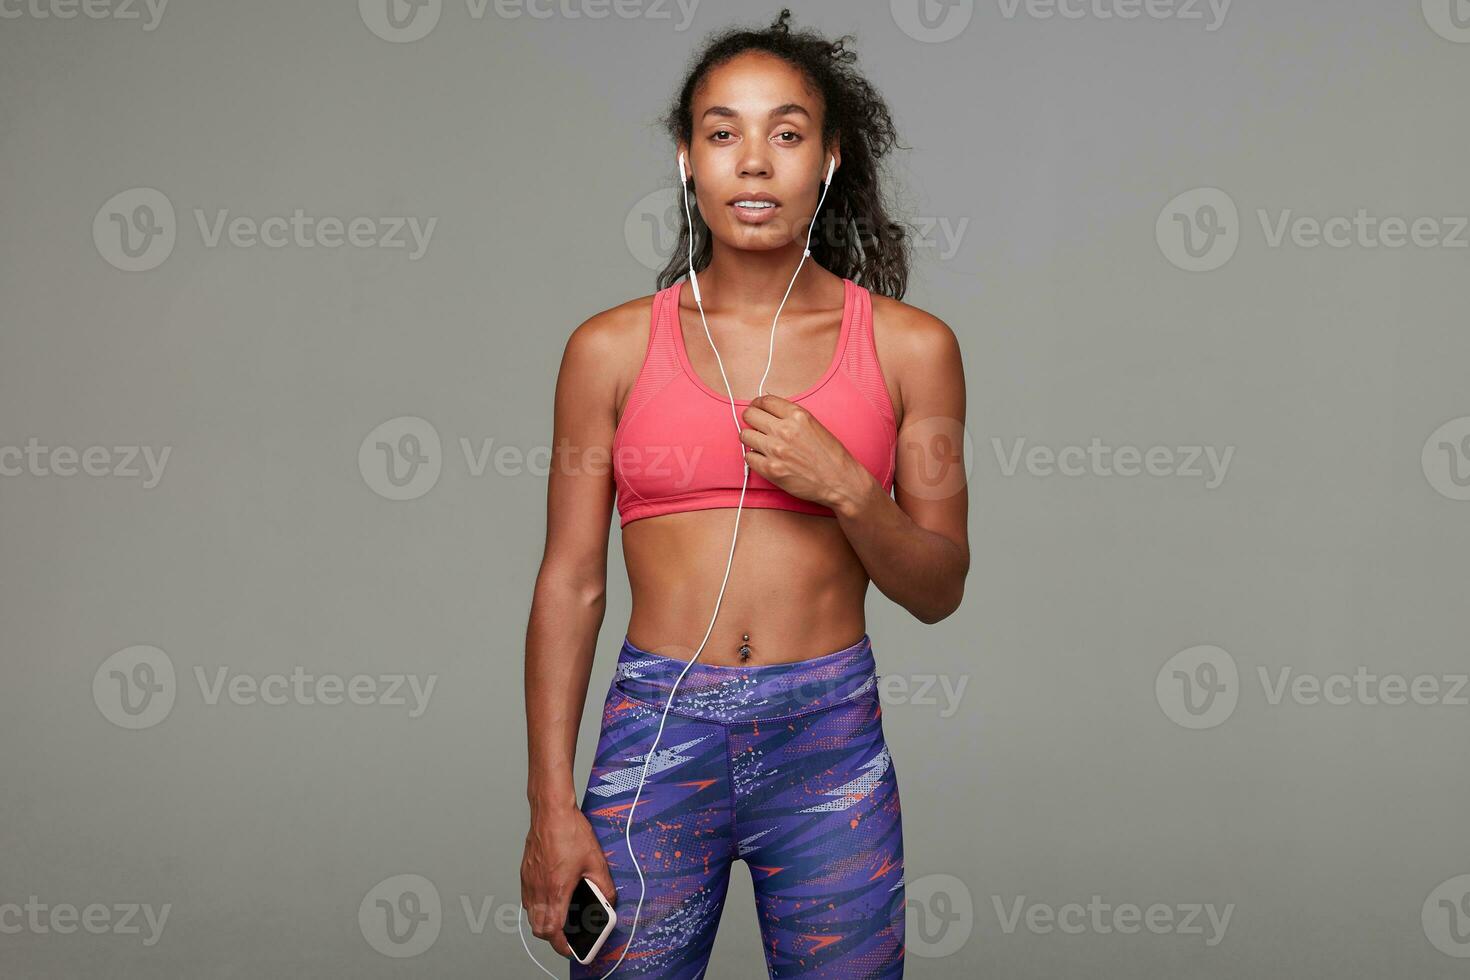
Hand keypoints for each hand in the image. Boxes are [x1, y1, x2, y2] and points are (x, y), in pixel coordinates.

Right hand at [520, 801, 616, 959]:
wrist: (551, 811)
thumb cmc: (569, 831)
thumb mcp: (595, 861)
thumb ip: (604, 885)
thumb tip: (608, 900)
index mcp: (556, 890)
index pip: (553, 930)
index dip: (561, 945)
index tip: (570, 948)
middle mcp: (538, 888)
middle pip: (538, 928)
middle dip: (552, 937)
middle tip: (566, 935)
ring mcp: (529, 880)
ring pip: (531, 914)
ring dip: (543, 921)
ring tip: (560, 917)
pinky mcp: (525, 872)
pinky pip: (527, 898)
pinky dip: (537, 906)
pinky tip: (550, 896)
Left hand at [738, 394, 875, 510]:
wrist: (840, 481)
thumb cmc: (830, 455)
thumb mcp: (813, 424)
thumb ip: (791, 416)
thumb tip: (768, 412)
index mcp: (797, 415)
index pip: (764, 401)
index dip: (757, 405)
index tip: (756, 409)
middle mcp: (784, 430)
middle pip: (749, 415)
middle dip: (751, 420)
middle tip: (756, 427)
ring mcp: (776, 450)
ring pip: (745, 435)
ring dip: (751, 439)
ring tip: (761, 444)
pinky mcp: (771, 469)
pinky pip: (748, 457)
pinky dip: (754, 457)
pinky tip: (765, 459)